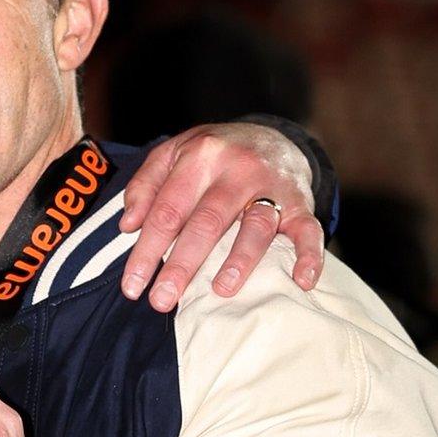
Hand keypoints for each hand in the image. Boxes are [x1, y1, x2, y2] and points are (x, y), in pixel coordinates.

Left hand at [118, 122, 324, 311]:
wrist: (271, 135)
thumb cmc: (212, 154)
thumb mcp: (172, 154)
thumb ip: (145, 185)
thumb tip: (128, 226)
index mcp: (199, 156)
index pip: (167, 211)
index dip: (146, 250)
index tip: (132, 286)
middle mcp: (237, 169)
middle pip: (206, 222)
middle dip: (181, 265)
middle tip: (161, 301)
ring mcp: (272, 186)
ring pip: (255, 227)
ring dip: (239, 262)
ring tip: (219, 291)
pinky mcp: (301, 202)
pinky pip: (309, 230)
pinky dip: (309, 256)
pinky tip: (301, 281)